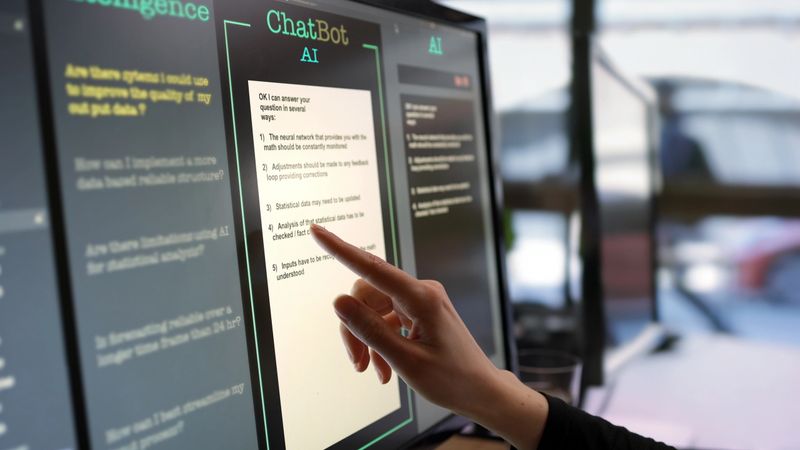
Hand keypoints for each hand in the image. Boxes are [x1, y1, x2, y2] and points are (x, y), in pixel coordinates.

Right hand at [310, 224, 547, 449]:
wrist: (480, 390)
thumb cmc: (451, 378)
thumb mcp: (405, 360)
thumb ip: (370, 330)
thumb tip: (339, 301)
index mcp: (421, 297)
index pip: (372, 268)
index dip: (340, 249)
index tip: (316, 231)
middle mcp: (421, 291)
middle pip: (366, 295)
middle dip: (355, 328)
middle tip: (356, 363)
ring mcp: (420, 300)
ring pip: (373, 310)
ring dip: (367, 340)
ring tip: (373, 371)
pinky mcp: (419, 311)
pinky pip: (386, 318)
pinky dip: (380, 342)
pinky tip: (384, 369)